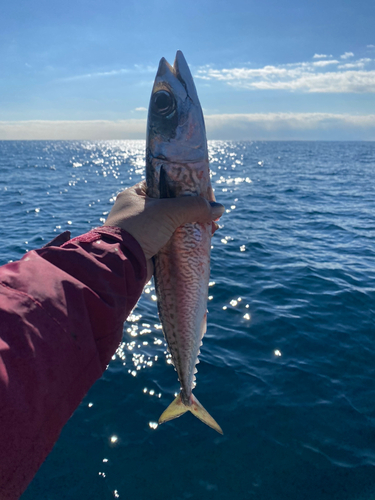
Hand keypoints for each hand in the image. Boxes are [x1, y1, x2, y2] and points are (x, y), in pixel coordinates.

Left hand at [104, 181, 224, 280]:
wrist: (121, 264)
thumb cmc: (140, 229)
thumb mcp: (168, 212)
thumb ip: (194, 207)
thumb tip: (219, 209)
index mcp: (136, 194)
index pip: (165, 184)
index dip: (187, 188)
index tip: (205, 195)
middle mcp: (137, 211)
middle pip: (173, 206)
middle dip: (193, 210)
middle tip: (210, 215)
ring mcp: (143, 230)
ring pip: (174, 224)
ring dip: (192, 226)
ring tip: (210, 229)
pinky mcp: (148, 248)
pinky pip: (171, 240)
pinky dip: (185, 241)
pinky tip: (200, 241)